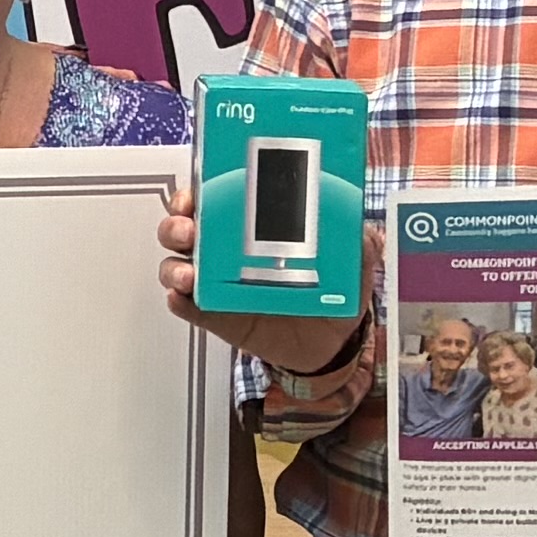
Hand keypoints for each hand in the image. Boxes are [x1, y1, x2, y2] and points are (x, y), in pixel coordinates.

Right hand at [154, 181, 356, 372]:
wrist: (330, 345)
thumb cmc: (333, 295)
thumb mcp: (353, 265)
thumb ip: (359, 245)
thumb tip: (362, 230)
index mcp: (253, 228)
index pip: (214, 199)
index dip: (198, 191)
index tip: (198, 191)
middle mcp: (226, 251)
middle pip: (183, 229)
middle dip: (176, 224)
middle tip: (189, 230)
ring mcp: (217, 285)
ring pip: (177, 266)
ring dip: (174, 265)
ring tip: (188, 274)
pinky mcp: (215, 316)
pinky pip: (187, 307)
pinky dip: (178, 302)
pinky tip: (182, 299)